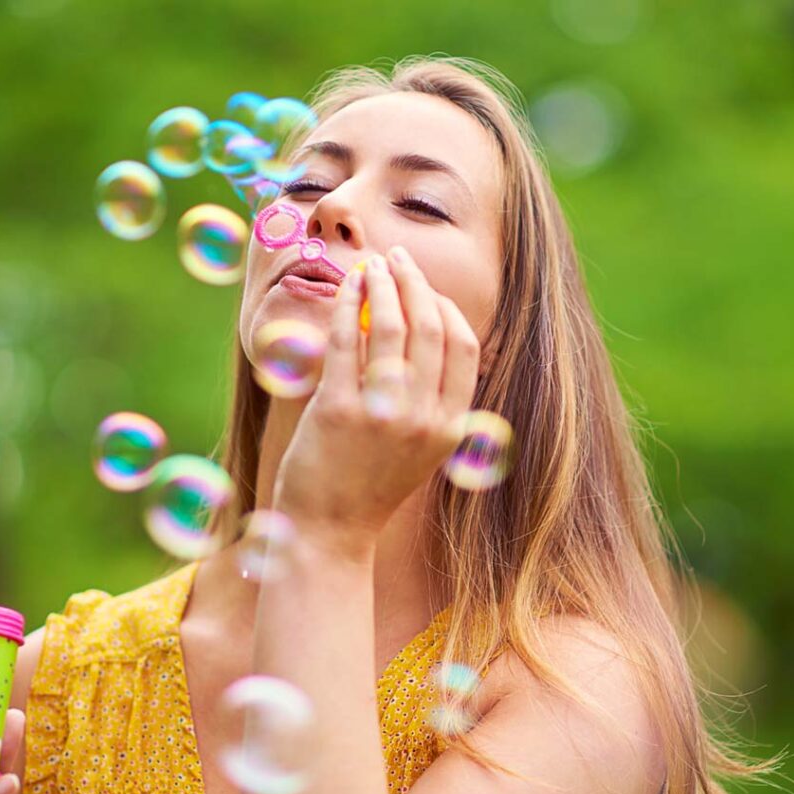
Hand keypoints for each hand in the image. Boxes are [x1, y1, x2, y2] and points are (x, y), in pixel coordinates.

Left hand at [271, 246, 480, 554]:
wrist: (330, 532)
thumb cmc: (370, 486)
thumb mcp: (420, 449)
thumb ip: (432, 401)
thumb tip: (424, 332)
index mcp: (449, 426)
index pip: (463, 345)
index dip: (444, 307)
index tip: (424, 289)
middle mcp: (422, 418)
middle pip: (429, 326)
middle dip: (414, 283)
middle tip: (397, 260)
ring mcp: (380, 414)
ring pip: (389, 326)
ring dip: (380, 284)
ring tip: (370, 266)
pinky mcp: (336, 410)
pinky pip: (343, 339)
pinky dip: (343, 303)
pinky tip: (342, 286)